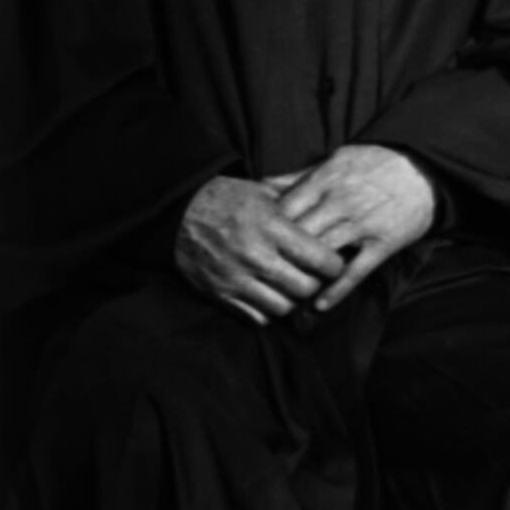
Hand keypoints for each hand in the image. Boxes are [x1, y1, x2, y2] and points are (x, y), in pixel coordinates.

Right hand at [176, 174, 349, 323]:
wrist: (175, 212)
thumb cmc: (226, 198)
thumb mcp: (264, 192)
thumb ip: (297, 205)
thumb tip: (330, 214)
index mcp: (271, 227)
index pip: (320, 260)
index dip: (334, 265)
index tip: (333, 263)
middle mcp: (255, 255)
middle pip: (305, 288)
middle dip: (316, 284)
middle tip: (314, 277)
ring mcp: (235, 278)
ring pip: (282, 307)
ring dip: (292, 300)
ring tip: (291, 287)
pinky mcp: (218, 293)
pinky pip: (255, 317)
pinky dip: (267, 311)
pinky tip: (269, 296)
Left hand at [272, 144, 442, 312]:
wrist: (425, 169)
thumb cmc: (375, 164)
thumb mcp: (336, 160)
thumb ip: (299, 176)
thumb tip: (260, 185)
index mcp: (326, 180)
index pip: (283, 209)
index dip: (266, 228)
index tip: (258, 242)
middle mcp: (341, 202)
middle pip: (298, 235)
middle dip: (280, 254)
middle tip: (267, 271)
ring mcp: (364, 224)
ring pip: (322, 254)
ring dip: (304, 274)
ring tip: (288, 289)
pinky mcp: (384, 243)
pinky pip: (356, 272)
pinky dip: (336, 290)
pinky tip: (319, 305)